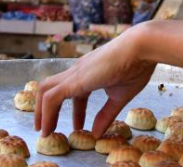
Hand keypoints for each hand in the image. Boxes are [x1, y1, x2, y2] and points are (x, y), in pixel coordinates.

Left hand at [34, 25, 155, 137]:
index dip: (76, 112)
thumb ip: (107, 114)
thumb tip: (97, 133)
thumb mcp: (121, 96)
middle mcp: (78, 70)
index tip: (78, 126)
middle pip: (52, 88)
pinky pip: (52, 97)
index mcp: (90, 72)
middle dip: (46, 109)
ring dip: (41, 111)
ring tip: (44, 130)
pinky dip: (46, 112)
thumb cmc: (136, 67)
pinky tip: (49, 127)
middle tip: (47, 129)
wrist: (140, 48)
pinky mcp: (74, 79)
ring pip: (45, 90)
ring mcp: (74, 73)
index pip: (76, 92)